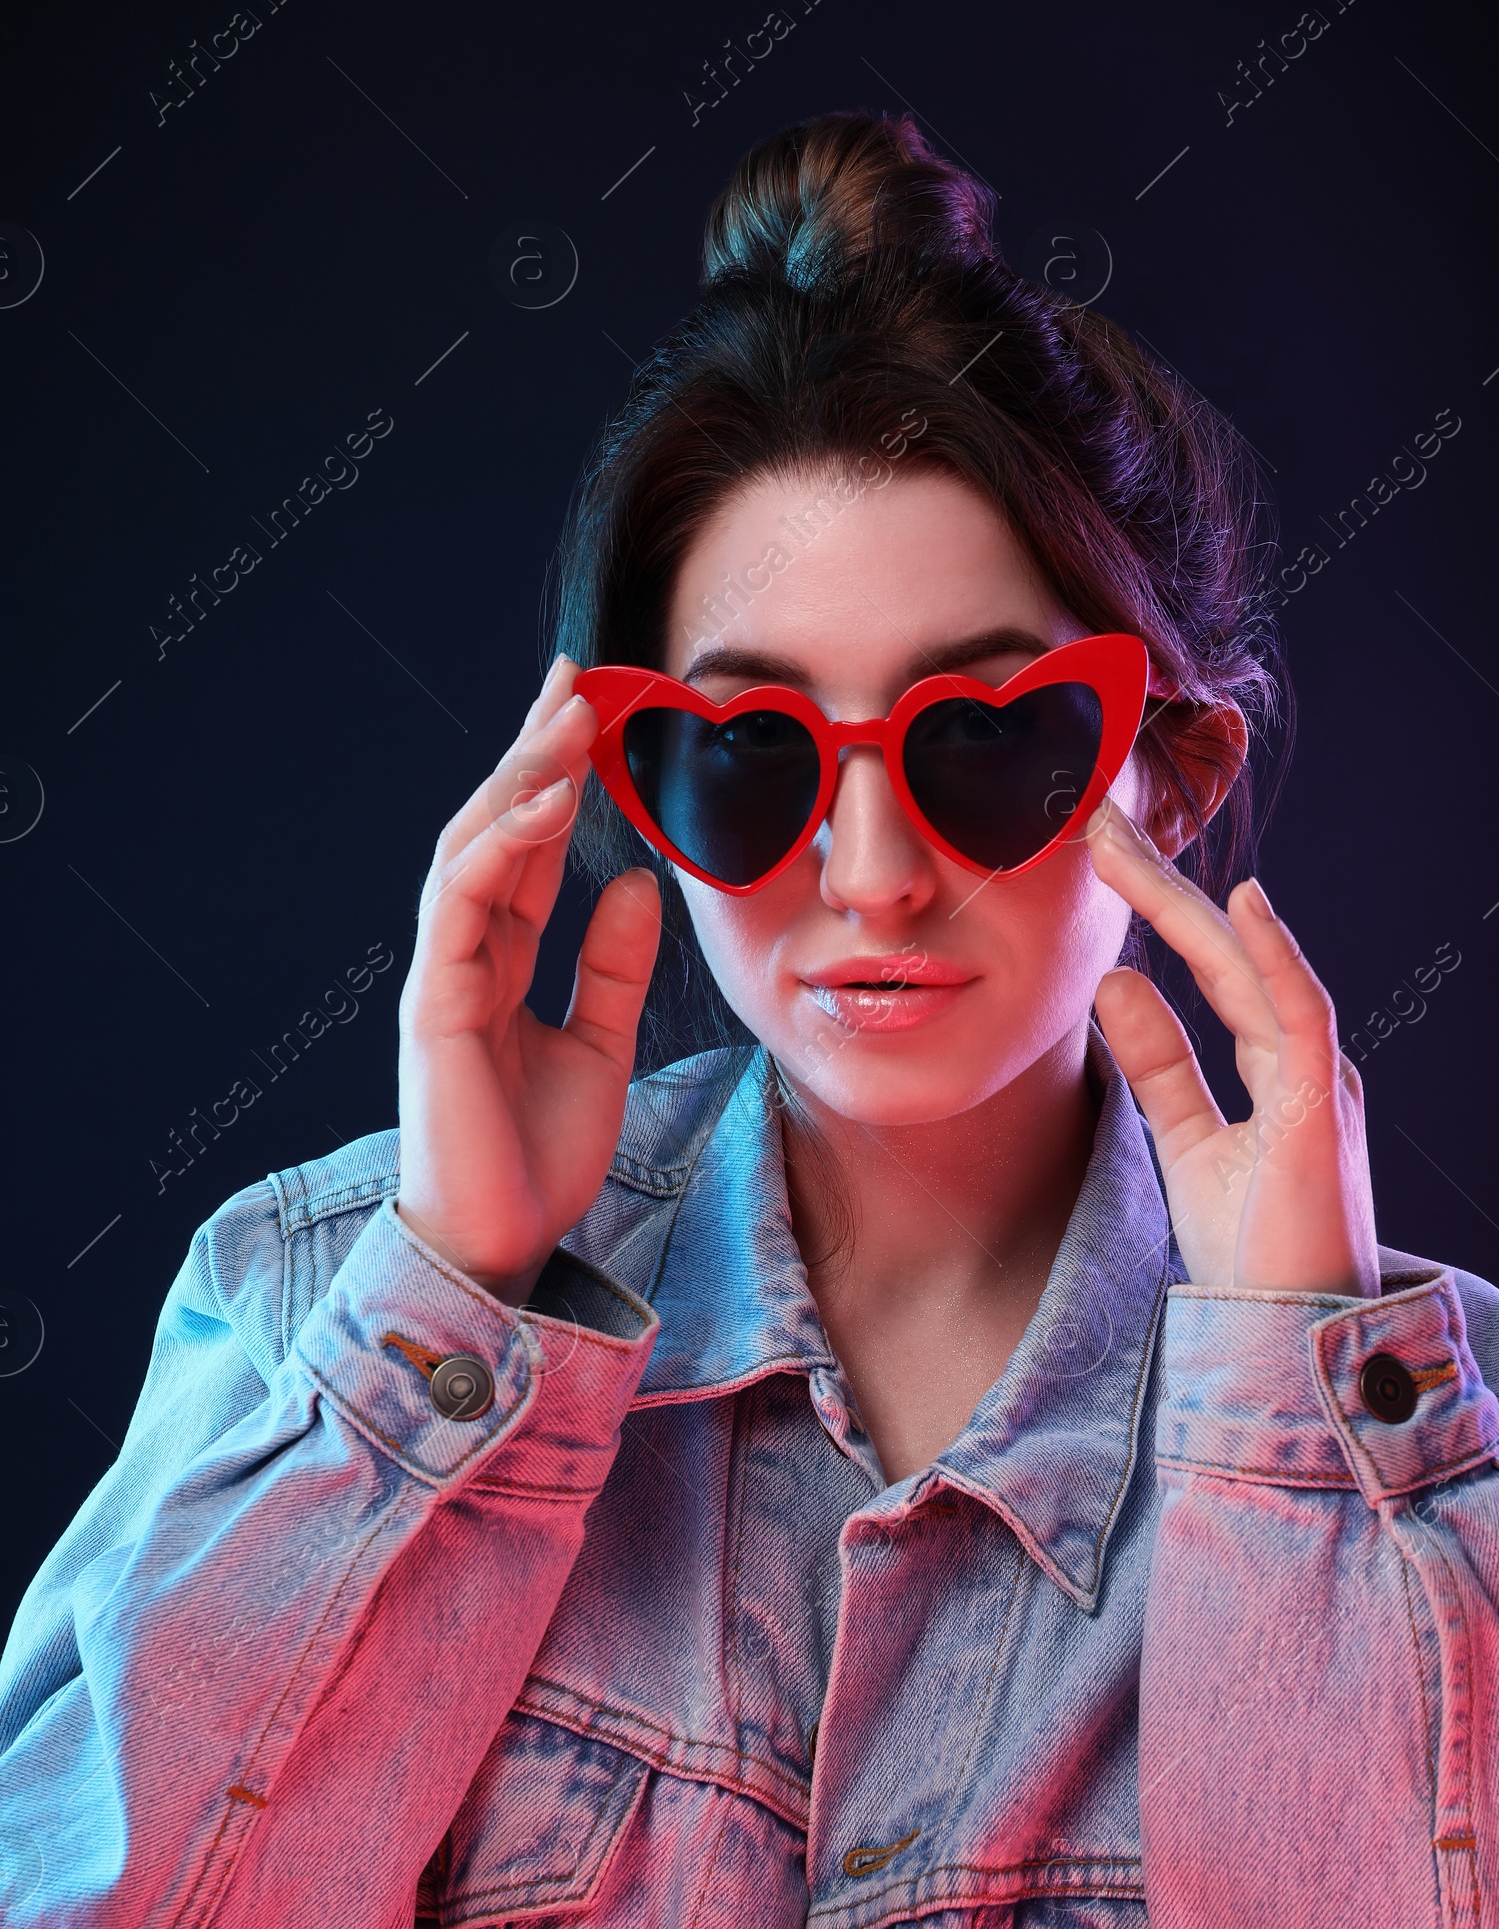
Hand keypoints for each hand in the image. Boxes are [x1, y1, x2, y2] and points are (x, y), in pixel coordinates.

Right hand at [395, 656, 660, 1305]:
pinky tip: (542, 806)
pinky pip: (460, 906)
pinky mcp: (435, 1005)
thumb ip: (610, 967)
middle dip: (533, 752)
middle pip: (494, 828)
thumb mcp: (599, 1047)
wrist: (503, 1248)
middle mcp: (465, 955)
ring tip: (564, 719)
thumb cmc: (538, 1157)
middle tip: (577, 680)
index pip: (530, 846)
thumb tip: (634, 884)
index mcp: (502, 962)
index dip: (558, 777)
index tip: (594, 704)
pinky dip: (499, 849)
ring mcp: (443, 975)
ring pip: (469, 849)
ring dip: (518, 780)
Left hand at [1087, 800, 1378, 1295]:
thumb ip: (1161, 1066)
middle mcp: (1304, 1057)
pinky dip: (1274, 956)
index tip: (1102, 855)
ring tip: (1128, 847)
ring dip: (1188, 903)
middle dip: (1163, 884)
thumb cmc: (1255, 1252)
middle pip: (1226, 951)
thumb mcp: (1189, 1144)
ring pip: (1251, 967)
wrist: (1292, 1338)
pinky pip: (1300, 1015)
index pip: (1212, 967)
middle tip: (1101, 821)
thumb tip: (1115, 985)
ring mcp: (1318, 1077)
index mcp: (1276, 1064)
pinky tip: (1241, 903)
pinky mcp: (1320, 1107)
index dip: (1159, 908)